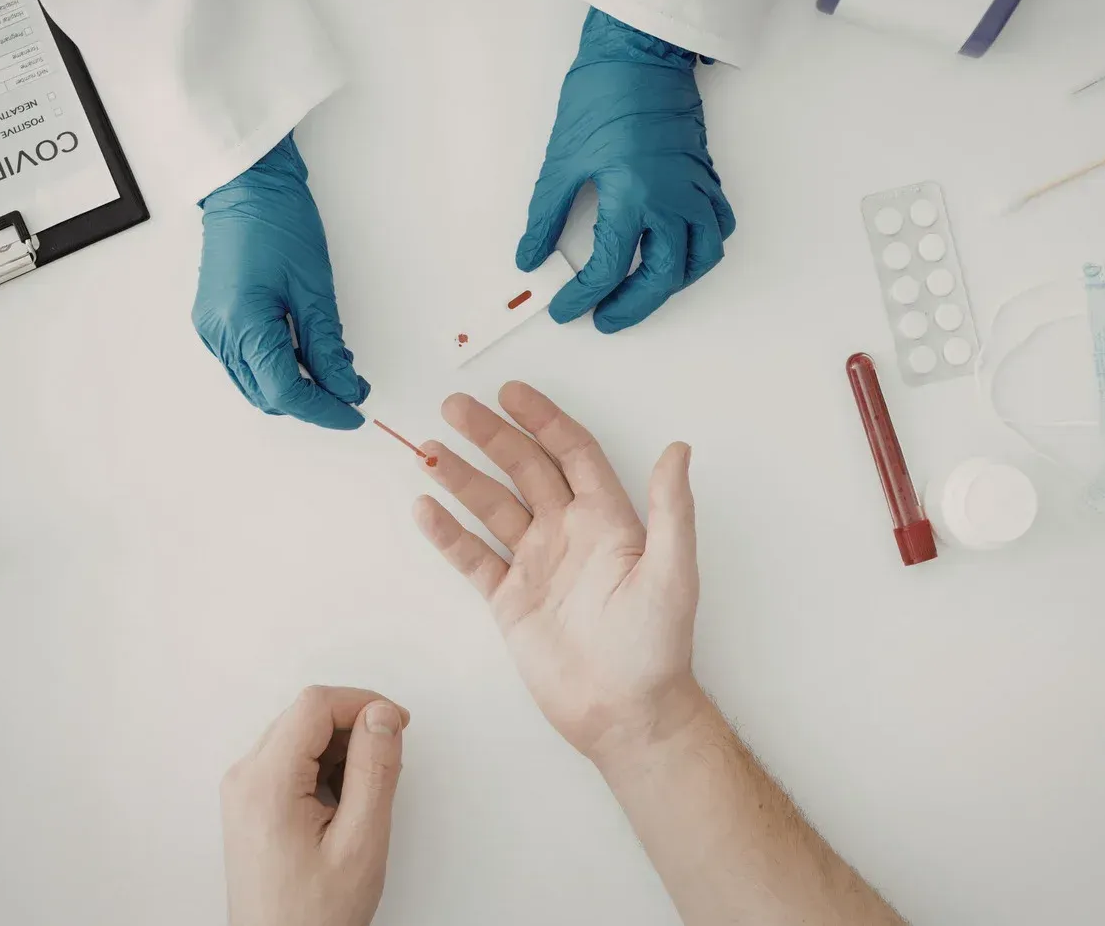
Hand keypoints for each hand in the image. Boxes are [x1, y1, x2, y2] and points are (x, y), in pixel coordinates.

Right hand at [195, 134, 370, 429]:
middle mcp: (219, 334)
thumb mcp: (315, 288)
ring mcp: (211, 329)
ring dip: (293, 387)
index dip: (323, 409)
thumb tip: (345, 388)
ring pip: (255, 384)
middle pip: (267, 395)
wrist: (248, 187)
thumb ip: (328, 346)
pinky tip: (304, 354)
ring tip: (333, 370)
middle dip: (311, 401)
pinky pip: (246, 363)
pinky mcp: (213, 321)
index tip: (353, 411)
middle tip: (351, 390)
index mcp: (242, 325)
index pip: (285, 392)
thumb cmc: (279, 221)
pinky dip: (276, 368)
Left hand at [221, 686, 408, 925]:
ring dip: (340, 749)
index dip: (362, 703)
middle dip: (353, 727)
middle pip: (305, 716)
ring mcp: (243, 792)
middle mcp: (245, 779)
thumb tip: (380, 716)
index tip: (395, 723)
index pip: (314, 705)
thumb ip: (374, 770)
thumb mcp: (360, 841)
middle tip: (388, 759)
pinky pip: (290, 761)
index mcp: (266, 783)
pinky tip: (343, 804)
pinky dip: (323, 768)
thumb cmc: (313, 916)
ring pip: (299, 736)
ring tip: (364, 795)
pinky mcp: (251, 804)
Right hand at [411, 381, 702, 765]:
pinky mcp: (510, 600)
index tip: (511, 393)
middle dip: (491, 436)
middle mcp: (568, 533)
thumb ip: (671, 509)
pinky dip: (448, 533)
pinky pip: (473, 557)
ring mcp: (536, 564)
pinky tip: (425, 508)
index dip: (543, 420)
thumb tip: (678, 449)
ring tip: (428, 450)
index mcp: (607, 519)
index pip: (571, 453)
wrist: (625, 712)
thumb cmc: (657, 645)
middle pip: (524, 469)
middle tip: (455, 406)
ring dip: (461, 476)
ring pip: (492, 506)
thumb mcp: (672, 571)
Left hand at [519, 8, 734, 333]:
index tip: (567, 307)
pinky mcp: (704, 176)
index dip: (584, 296)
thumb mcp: (562, 160)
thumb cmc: (602, 94)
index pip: (609, 267)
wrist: (640, 53)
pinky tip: (680, 254)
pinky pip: (717, 227)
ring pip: (699, 258)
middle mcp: (671, 198)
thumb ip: (546, 217)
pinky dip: (702, 250)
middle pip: (662, 276)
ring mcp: (693, 188)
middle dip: (632, 306)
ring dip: (672, 285)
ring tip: (643, 294)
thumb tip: (530, 256)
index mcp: (632, 193)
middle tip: (604, 318)